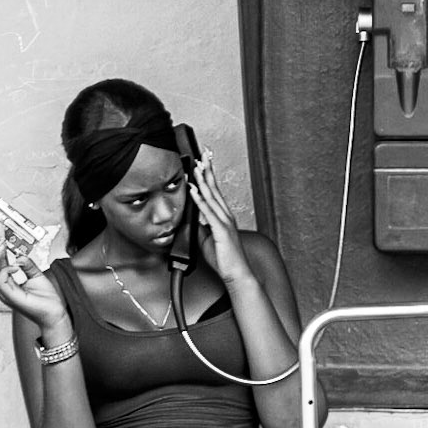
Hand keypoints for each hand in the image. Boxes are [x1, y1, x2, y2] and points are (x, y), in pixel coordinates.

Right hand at [0, 245, 68, 331]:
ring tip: (2, 248)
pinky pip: (0, 282)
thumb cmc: (46, 300)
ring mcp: (6, 295)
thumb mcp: (37, 276)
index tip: (0, 238)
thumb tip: (19, 256)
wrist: (54, 314)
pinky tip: (14, 266)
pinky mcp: (11, 298)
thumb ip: (28, 265)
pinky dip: (5, 271)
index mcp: (9, 285)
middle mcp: (5, 290)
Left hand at [188, 154, 254, 286]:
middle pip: (214, 188)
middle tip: (204, 153)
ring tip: (197, 166)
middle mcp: (225, 215)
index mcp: (223, 216)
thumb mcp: (206, 239)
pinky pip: (208, 213)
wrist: (236, 274)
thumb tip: (190, 218)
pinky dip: (200, 200)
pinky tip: (194, 190)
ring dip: (203, 180)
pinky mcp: (221, 231)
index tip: (203, 161)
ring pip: (211, 196)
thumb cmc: (225, 259)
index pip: (214, 191)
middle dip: (208, 169)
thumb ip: (200, 227)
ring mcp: (224, 222)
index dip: (208, 175)